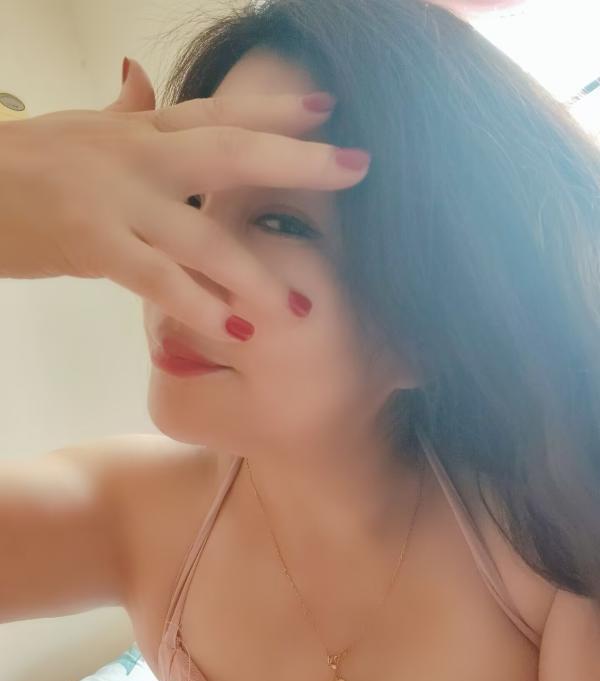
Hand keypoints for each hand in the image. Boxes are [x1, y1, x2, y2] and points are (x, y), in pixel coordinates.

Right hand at [0, 58, 369, 340]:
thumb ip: (122, 110)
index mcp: (139, 129)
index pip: (218, 113)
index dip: (275, 110)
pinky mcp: (93, 244)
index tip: (329, 109)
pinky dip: (198, 306)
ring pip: (202, 233)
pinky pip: (157, 280)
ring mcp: (117, 200)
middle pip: (229, 153)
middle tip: (356, 167)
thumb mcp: (83, 131)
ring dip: (257, 272)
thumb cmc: (25, 164)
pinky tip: (235, 331)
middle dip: (296, 161)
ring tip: (301, 307)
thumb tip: (140, 74)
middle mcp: (138, 156)